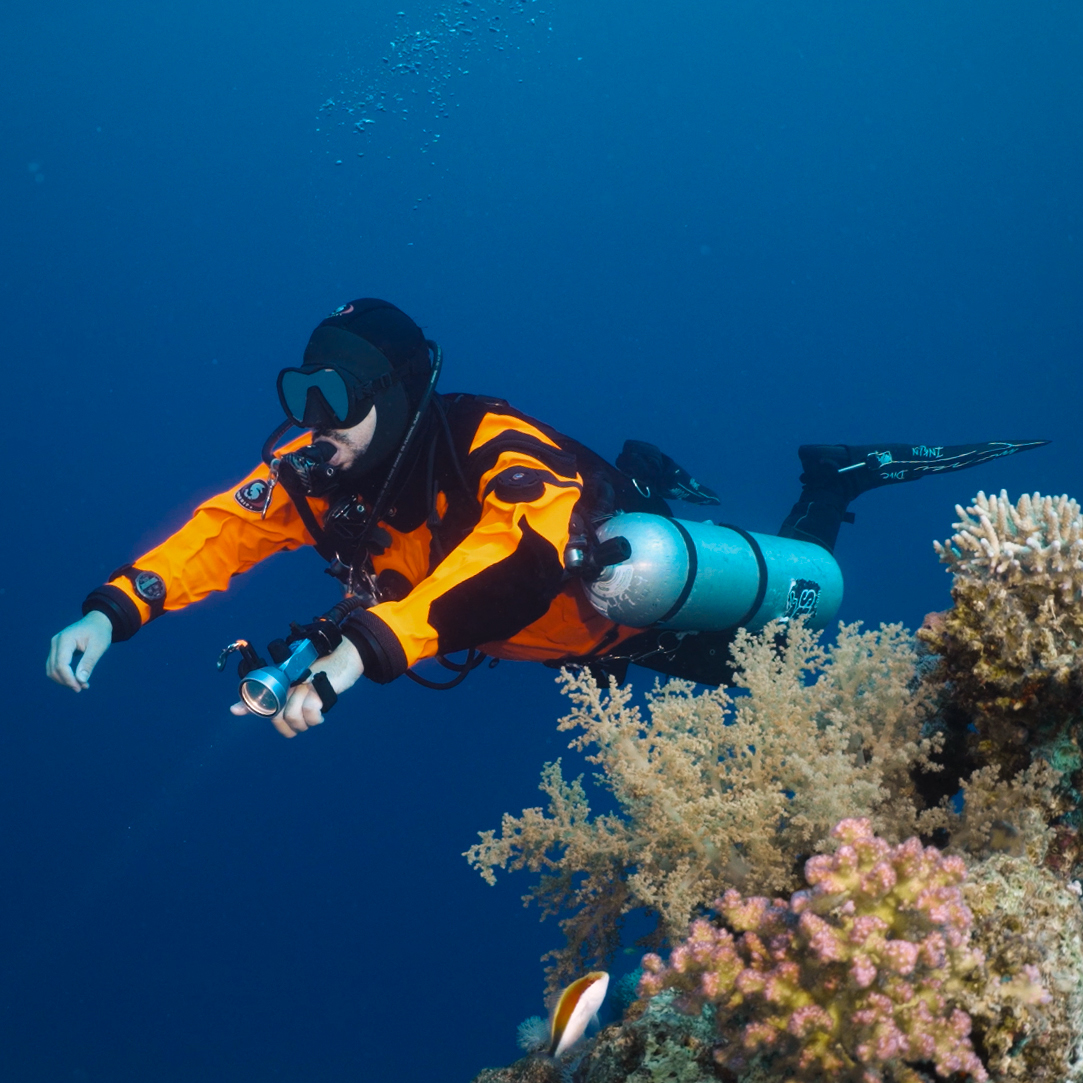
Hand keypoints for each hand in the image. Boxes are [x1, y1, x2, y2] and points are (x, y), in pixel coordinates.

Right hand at [47, 610, 113, 690]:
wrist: (97, 621)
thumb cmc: (99, 632)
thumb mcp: (98, 647)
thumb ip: (88, 663)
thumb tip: (80, 681)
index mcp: (65, 639)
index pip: (61, 664)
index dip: (68, 679)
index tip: (80, 688)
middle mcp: (55, 642)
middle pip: (53, 669)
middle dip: (66, 681)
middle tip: (83, 687)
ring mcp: (54, 646)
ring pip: (52, 669)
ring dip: (64, 680)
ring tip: (82, 685)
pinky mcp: (56, 650)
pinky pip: (55, 666)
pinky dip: (64, 675)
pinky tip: (77, 679)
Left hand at [230, 636, 364, 737]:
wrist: (348, 654)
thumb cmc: (326, 670)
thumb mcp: (306, 680)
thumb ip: (291, 694)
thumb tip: (270, 707)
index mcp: (285, 676)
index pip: (260, 690)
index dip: (247, 704)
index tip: (234, 710)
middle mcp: (290, 679)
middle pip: (276, 712)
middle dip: (285, 728)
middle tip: (295, 730)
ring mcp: (303, 682)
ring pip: (293, 714)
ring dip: (303, 724)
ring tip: (312, 721)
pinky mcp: (318, 686)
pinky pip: (310, 712)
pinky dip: (315, 719)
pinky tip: (320, 716)